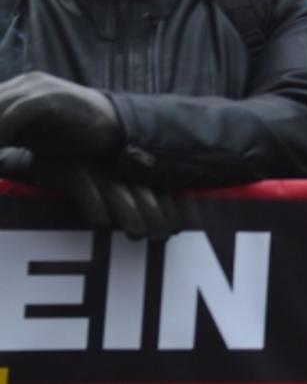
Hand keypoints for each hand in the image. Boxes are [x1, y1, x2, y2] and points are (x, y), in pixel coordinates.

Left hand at [0, 72, 122, 157]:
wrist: (113, 128)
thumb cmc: (71, 135)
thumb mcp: (30, 134)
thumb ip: (6, 133)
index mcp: (17, 88)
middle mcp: (25, 82)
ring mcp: (38, 87)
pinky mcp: (50, 97)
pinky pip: (16, 113)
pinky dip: (3, 131)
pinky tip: (1, 148)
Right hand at [0, 147, 181, 239]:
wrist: (50, 146)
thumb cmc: (92, 172)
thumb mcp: (119, 180)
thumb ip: (141, 197)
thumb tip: (169, 229)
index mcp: (134, 165)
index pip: (160, 186)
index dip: (172, 207)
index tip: (178, 229)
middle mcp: (118, 164)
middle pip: (143, 190)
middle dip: (155, 214)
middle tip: (161, 237)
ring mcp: (95, 165)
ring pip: (118, 191)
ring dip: (130, 214)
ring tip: (137, 235)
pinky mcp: (70, 169)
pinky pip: (84, 188)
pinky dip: (95, 206)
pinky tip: (103, 225)